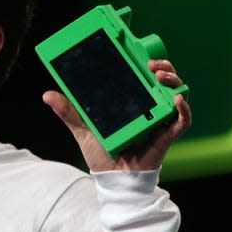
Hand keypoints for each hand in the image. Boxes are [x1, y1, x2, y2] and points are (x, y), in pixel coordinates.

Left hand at [42, 59, 191, 171]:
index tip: (140, 53)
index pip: (144, 77)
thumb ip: (67, 111)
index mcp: (132, 103)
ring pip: (176, 94)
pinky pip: (182, 121)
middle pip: (164, 81)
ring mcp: (159, 120)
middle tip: (151, 64)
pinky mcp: (166, 135)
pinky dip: (184, 109)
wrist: (111, 178)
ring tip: (160, 75)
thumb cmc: (100, 153)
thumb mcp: (82, 128)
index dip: (147, 62)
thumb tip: (47, 95)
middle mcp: (148, 108)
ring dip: (173, 81)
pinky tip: (177, 100)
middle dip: (164, 67)